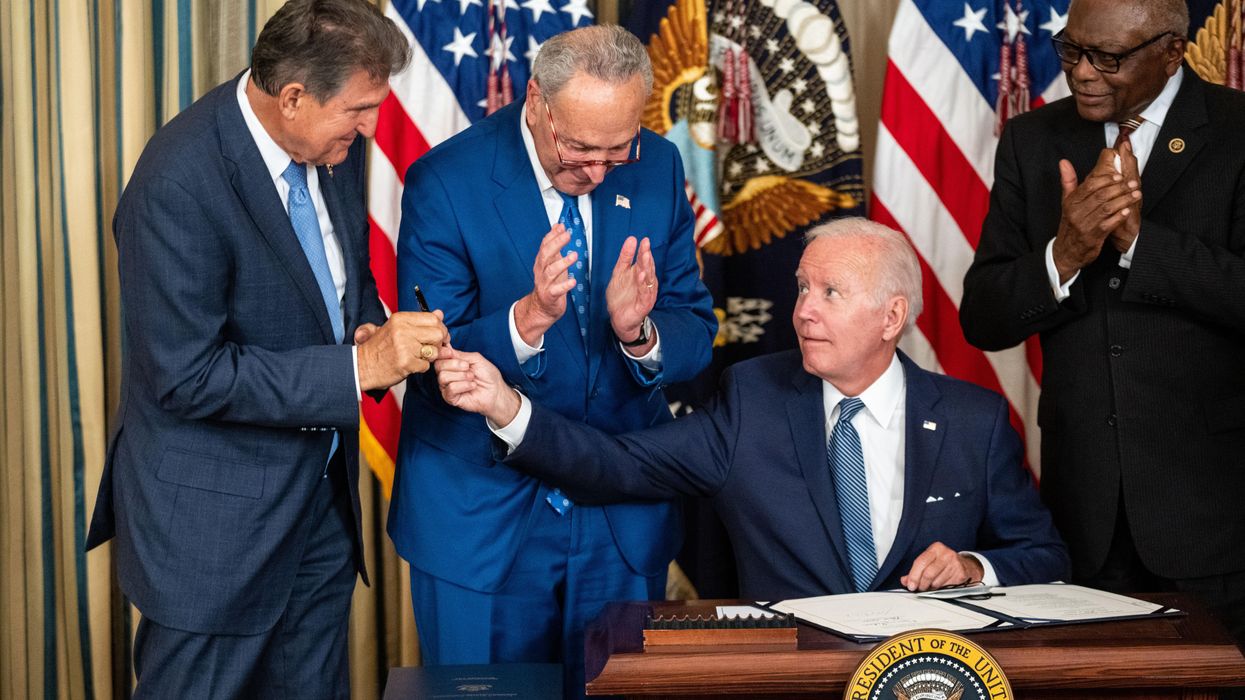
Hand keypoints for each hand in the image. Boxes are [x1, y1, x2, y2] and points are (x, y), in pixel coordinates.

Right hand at [356, 310, 447, 391]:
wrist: (361, 366)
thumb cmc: (379, 347)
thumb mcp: (396, 327)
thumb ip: (419, 319)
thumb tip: (440, 313)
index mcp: (401, 318)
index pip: (433, 319)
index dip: (440, 328)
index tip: (437, 335)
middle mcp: (402, 330)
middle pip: (438, 333)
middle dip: (438, 343)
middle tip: (430, 348)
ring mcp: (404, 347)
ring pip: (435, 351)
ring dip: (430, 357)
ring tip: (417, 357)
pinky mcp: (405, 363)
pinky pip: (426, 365)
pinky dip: (421, 368)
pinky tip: (410, 365)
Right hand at [435, 347, 521, 424]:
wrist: (496, 391)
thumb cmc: (487, 375)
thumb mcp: (476, 359)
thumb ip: (460, 354)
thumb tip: (446, 348)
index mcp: (451, 363)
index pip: (438, 356)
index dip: (442, 353)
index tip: (450, 352)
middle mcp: (447, 374)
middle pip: (438, 366)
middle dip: (454, 364)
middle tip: (468, 367)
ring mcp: (447, 387)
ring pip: (443, 377)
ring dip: (461, 376)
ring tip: (472, 377)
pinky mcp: (451, 398)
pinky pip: (450, 388)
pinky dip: (463, 385)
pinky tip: (472, 386)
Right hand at [514, 224, 576, 344]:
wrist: (542, 308)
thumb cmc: (550, 283)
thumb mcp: (552, 262)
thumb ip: (554, 245)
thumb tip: (557, 226)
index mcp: (541, 262)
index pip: (544, 246)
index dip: (552, 235)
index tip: (561, 227)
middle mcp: (541, 271)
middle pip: (545, 255)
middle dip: (556, 244)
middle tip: (567, 235)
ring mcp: (544, 284)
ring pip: (551, 271)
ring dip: (562, 263)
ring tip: (574, 256)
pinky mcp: (550, 296)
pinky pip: (556, 290)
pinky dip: (564, 286)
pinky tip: (573, 282)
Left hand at [605, 236, 657, 347]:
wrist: (619, 319)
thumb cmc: (621, 297)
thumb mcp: (619, 273)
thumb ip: (625, 257)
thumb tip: (631, 239)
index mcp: (641, 274)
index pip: (644, 260)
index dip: (644, 250)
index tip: (644, 240)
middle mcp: (646, 282)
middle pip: (647, 267)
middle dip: (646, 256)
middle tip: (646, 246)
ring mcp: (646, 293)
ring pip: (648, 279)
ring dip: (647, 268)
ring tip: (645, 256)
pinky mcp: (644, 304)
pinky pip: (645, 293)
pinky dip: (643, 284)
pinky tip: (641, 276)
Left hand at [899, 542, 984, 591]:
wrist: (966, 566)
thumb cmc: (944, 563)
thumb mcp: (929, 562)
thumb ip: (915, 571)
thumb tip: (905, 580)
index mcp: (936, 548)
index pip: (921, 562)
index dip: (914, 575)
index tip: (910, 585)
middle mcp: (946, 554)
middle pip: (928, 573)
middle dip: (921, 584)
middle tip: (919, 588)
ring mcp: (954, 564)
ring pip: (936, 582)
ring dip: (931, 587)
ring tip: (930, 585)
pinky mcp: (960, 574)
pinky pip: (945, 586)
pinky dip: (940, 589)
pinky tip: (940, 585)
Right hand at [1050, 149, 1141, 281]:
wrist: (1066, 252)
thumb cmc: (1070, 224)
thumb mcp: (1066, 202)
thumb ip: (1068, 181)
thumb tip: (1064, 162)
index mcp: (1071, 202)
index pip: (1090, 185)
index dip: (1107, 179)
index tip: (1120, 176)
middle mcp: (1076, 213)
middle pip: (1101, 195)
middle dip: (1120, 188)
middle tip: (1133, 183)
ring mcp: (1084, 225)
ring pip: (1107, 208)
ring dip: (1124, 200)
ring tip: (1136, 194)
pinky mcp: (1093, 237)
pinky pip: (1109, 224)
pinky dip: (1119, 216)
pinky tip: (1128, 210)